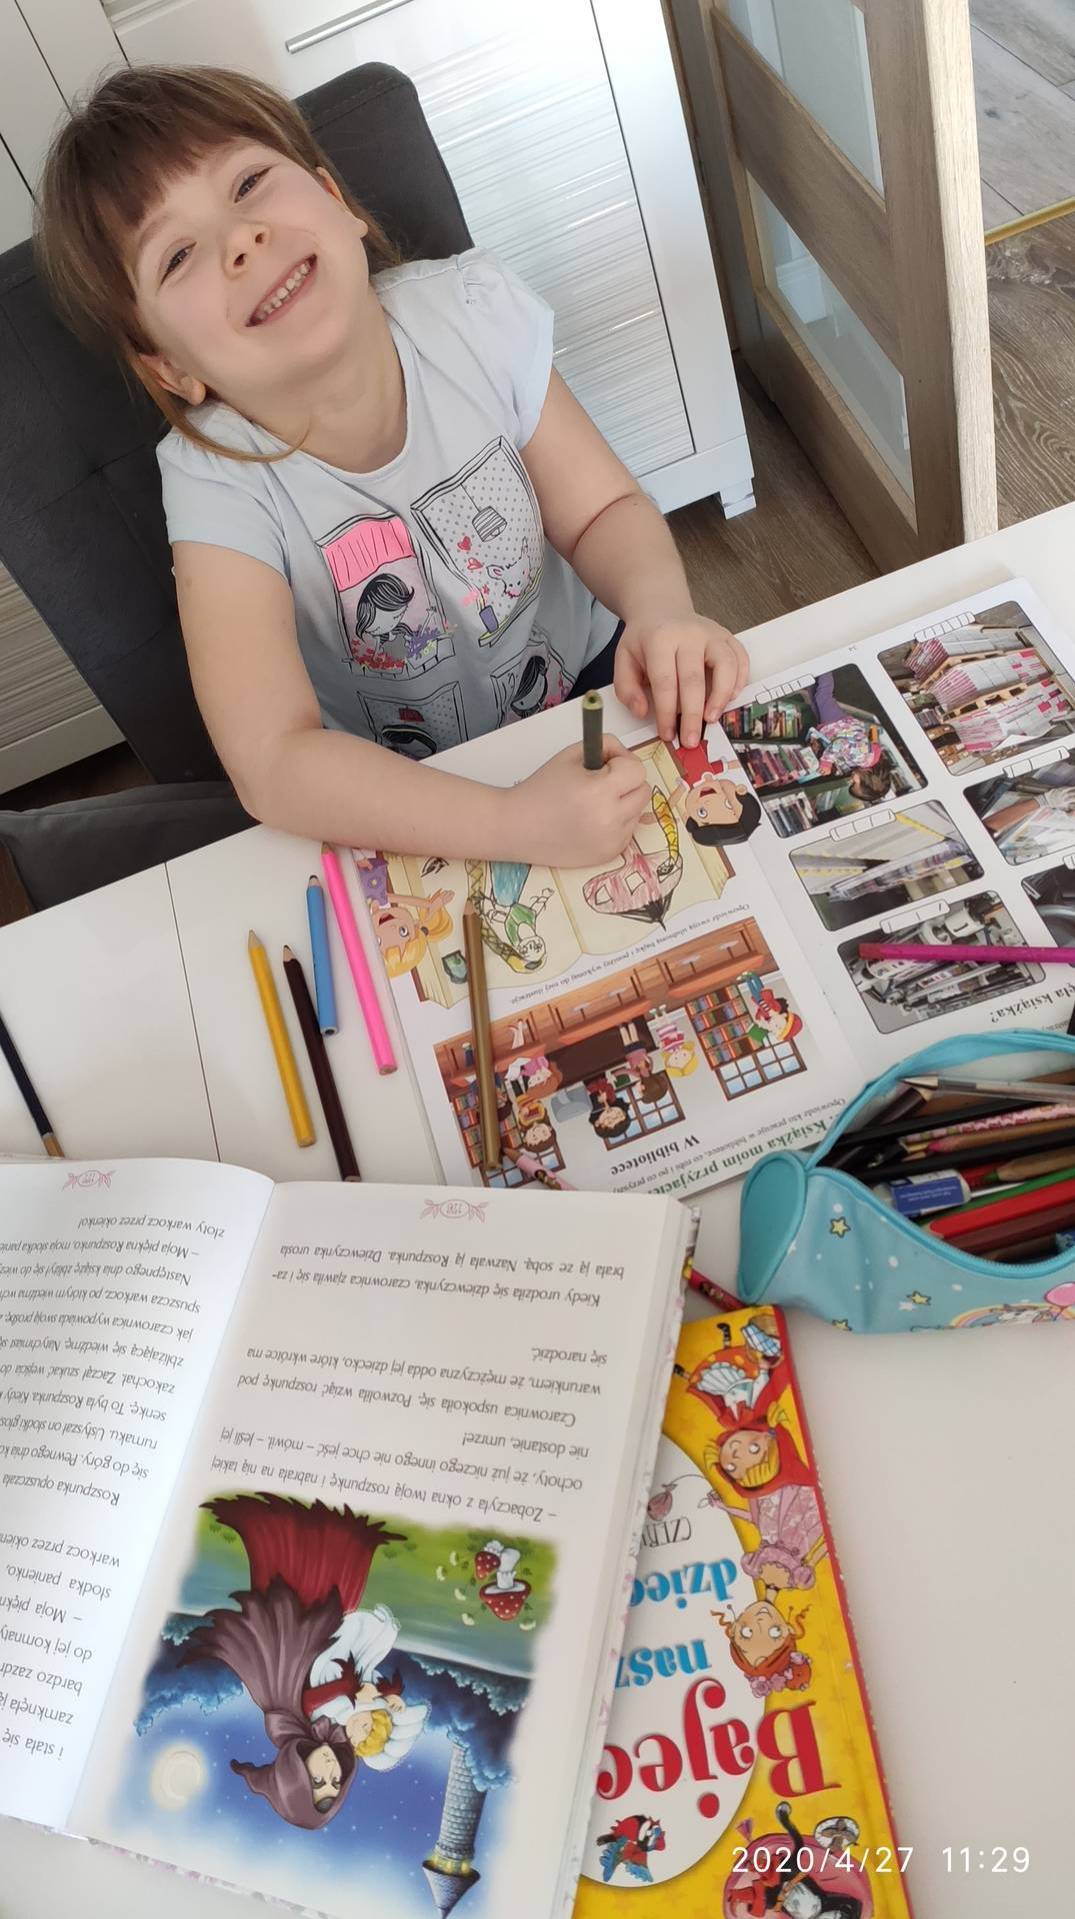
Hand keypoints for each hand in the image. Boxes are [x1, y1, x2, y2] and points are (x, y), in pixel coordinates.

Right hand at [508, 737, 649, 868]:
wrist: (517, 827)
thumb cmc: (540, 789)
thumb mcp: (570, 755)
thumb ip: (603, 746)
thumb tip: (624, 753)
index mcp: (599, 791)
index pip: (637, 770)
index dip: (622, 761)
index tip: (606, 762)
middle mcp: (609, 819)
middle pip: (643, 791)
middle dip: (628, 781)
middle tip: (603, 781)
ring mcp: (611, 841)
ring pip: (637, 812)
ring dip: (624, 802)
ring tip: (594, 802)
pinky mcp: (608, 855)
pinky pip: (628, 831)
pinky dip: (617, 822)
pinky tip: (592, 820)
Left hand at [614, 616, 749, 746]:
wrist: (661, 609)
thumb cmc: (644, 640)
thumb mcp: (623, 659)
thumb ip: (627, 688)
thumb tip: (643, 712)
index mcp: (660, 639)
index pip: (665, 680)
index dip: (667, 711)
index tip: (667, 734)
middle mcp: (689, 634)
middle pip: (695, 678)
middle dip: (692, 714)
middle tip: (690, 740)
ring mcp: (712, 633)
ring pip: (726, 664)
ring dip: (721, 697)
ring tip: (711, 720)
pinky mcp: (727, 636)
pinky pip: (741, 657)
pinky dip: (740, 679)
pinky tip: (730, 698)